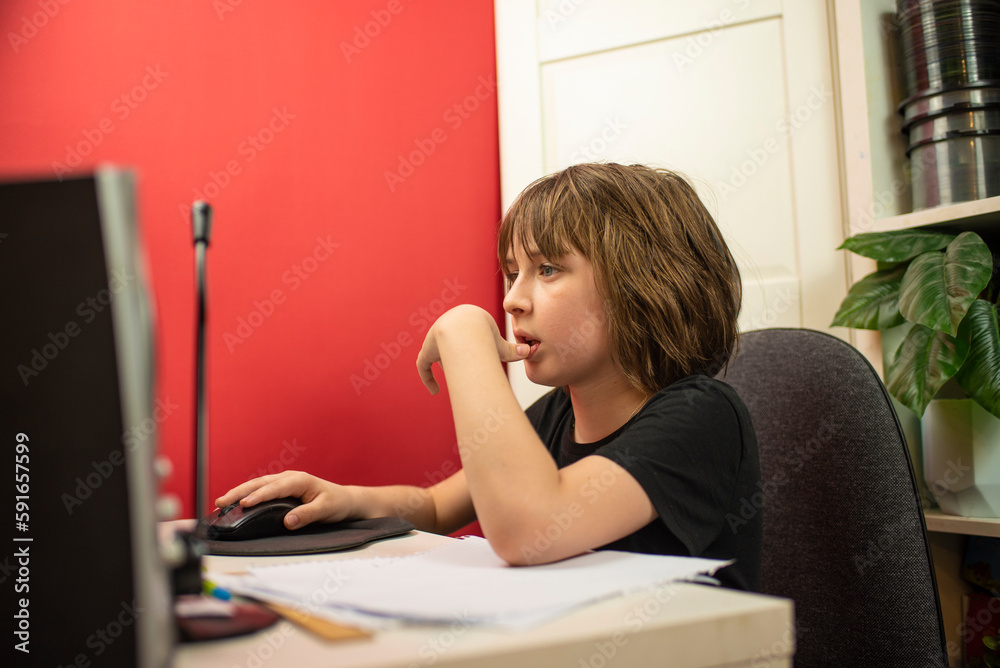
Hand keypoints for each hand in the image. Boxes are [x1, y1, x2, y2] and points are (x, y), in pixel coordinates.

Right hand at [214, 470, 354, 529]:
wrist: (343, 500)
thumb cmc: (336, 503)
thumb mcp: (326, 510)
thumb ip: (308, 515)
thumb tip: (288, 521)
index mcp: (299, 480)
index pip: (274, 488)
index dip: (258, 496)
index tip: (244, 503)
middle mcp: (289, 478)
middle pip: (260, 483)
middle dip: (239, 491)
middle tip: (221, 502)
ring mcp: (284, 482)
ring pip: (257, 485)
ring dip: (239, 492)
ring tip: (221, 502)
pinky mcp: (281, 489)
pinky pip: (261, 490)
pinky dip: (247, 494)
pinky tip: (235, 502)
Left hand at [415, 304, 527, 393]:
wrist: (466, 329)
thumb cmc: (486, 336)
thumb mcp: (500, 345)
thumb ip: (513, 350)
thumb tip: (529, 351)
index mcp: (464, 319)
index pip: (465, 334)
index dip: (471, 347)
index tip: (476, 359)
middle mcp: (447, 324)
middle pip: (450, 342)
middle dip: (457, 355)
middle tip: (466, 369)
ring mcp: (435, 336)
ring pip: (436, 352)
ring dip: (446, 364)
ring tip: (456, 377)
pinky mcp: (427, 349)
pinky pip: (423, 365)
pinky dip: (428, 378)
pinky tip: (435, 391)